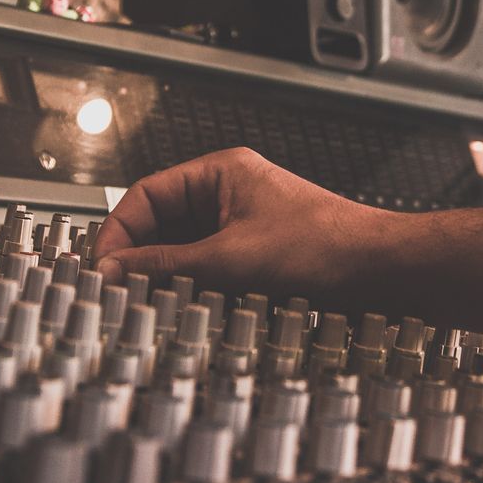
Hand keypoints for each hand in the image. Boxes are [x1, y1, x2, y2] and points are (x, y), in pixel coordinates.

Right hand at [92, 148, 397, 297]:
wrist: (380, 273)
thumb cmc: (325, 246)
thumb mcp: (232, 258)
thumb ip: (167, 265)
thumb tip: (115, 270)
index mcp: (220, 173)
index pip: (146, 195)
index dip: (119, 231)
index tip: (102, 268)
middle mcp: (228, 196)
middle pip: (160, 225)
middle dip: (138, 258)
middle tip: (117, 291)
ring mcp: (241, 228)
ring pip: (181, 252)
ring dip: (165, 277)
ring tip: (149, 303)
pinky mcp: (254, 259)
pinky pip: (206, 271)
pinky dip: (191, 290)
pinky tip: (185, 309)